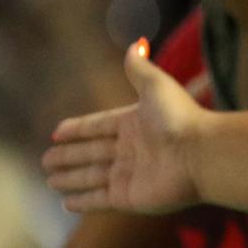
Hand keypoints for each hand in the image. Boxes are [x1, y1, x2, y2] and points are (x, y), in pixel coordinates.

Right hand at [41, 42, 205, 213]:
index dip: (78, 129)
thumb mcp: (156, 86)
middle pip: (91, 153)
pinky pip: (99, 200)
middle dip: (68, 156)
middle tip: (46, 160)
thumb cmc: (180, 118)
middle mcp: (130, 150)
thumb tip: (134, 45)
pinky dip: (82, 202)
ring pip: (91, 177)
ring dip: (71, 179)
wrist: (202, 155)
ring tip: (50, 180)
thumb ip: (140, 69)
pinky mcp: (129, 197)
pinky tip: (67, 203)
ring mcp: (129, 175)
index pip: (98, 126)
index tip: (57, 132)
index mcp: (134, 123)